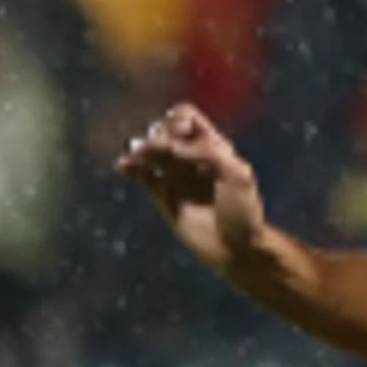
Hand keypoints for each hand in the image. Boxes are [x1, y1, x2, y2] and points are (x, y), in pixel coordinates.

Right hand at [117, 104, 265, 269]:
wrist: (236, 248)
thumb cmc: (243, 211)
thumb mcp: (237, 174)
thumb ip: (208, 153)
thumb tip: (174, 148)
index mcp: (213, 146)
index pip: (187, 118)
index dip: (178, 119)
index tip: (181, 132)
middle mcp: (191, 157)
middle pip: (165, 132)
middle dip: (159, 134)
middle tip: (158, 147)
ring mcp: (176, 177)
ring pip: (151, 153)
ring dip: (142, 148)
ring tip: (137, 152)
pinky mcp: (163, 197)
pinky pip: (142, 177)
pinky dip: (131, 169)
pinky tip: (123, 166)